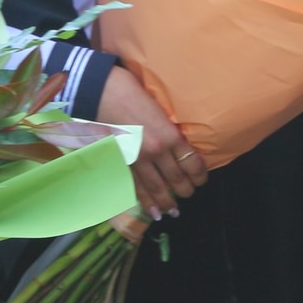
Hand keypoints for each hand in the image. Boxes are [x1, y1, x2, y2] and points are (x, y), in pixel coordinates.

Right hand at [96, 65, 205, 217]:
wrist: (101, 91)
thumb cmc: (134, 92)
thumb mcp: (162, 109)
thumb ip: (171, 128)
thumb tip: (181, 142)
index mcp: (170, 135)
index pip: (192, 163)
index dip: (200, 175)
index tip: (202, 180)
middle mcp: (155, 151)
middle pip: (176, 179)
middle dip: (185, 190)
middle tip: (189, 195)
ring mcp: (136, 159)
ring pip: (156, 187)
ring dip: (167, 202)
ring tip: (174, 211)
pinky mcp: (119, 162)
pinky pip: (134, 186)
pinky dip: (145, 201)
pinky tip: (152, 211)